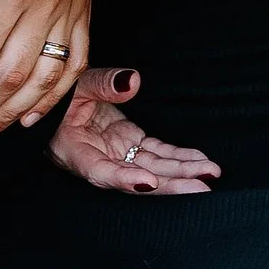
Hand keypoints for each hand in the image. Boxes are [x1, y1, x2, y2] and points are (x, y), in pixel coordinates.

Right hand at [51, 66, 219, 198]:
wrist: (58, 95)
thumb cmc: (58, 92)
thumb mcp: (75, 83)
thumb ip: (102, 84)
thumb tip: (132, 80)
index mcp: (75, 150)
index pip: (101, 171)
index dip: (124, 179)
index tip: (149, 181)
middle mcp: (100, 159)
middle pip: (137, 177)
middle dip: (170, 184)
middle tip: (200, 188)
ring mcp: (117, 152)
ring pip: (153, 167)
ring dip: (182, 171)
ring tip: (210, 173)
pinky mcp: (130, 142)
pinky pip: (157, 153)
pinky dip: (178, 156)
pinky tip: (200, 161)